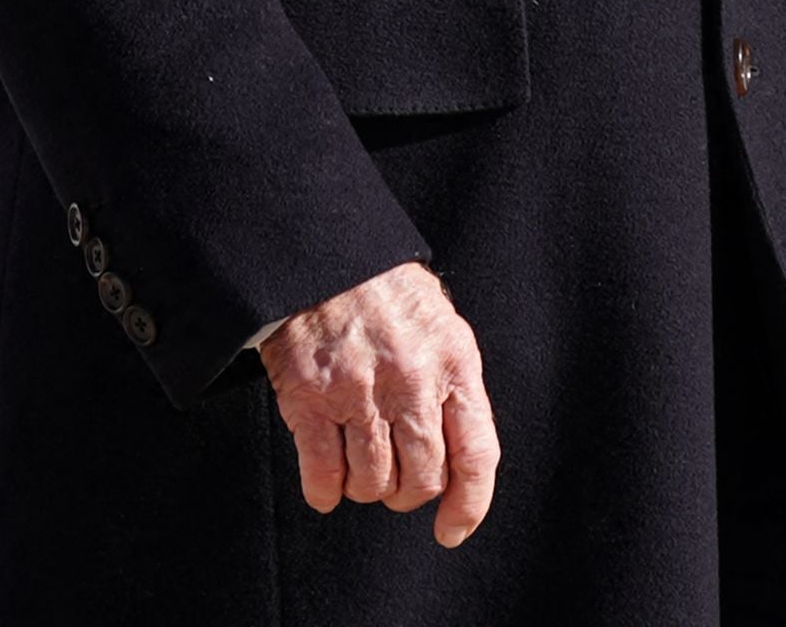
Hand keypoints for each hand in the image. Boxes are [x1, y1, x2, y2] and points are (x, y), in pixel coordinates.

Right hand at [255, 259, 501, 547]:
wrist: (324, 255)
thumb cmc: (386, 295)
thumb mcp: (442, 328)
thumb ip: (454, 387)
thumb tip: (461, 458)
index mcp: (453, 365)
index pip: (476, 455)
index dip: (470, 505)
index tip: (451, 530)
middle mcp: (410, 383)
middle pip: (422, 480)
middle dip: (408, 493)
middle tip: (395, 479)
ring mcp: (358, 393)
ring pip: (372, 484)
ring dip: (366, 488)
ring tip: (360, 465)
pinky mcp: (309, 400)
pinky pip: (323, 476)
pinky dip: (325, 492)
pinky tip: (326, 485)